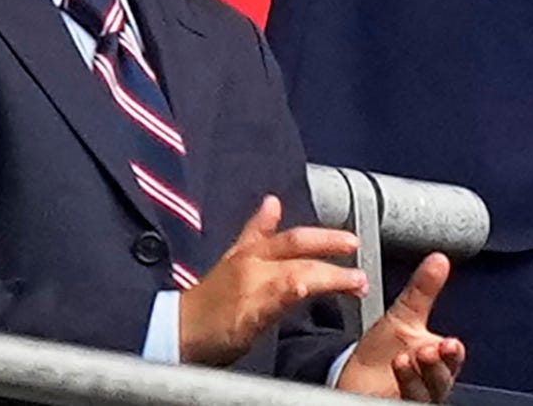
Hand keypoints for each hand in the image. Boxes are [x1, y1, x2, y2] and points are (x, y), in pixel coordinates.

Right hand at [177, 195, 365, 366]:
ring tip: (355, 281)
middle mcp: (251, 263)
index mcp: (248, 252)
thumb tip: (272, 202)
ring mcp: (250, 284)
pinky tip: (305, 290)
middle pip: (295, 244)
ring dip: (329, 275)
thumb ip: (255, 232)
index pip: (287, 235)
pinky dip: (291, 290)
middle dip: (328, 243)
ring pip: (296, 271)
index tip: (349, 239)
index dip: (321, 235)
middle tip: (355, 248)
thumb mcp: (231, 258)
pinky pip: (273, 297)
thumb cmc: (206, 302)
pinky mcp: (247, 310)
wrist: (177, 330)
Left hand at [334, 253, 463, 400]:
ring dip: (415, 378)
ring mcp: (412, 396)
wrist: (357, 377)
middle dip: (437, 367)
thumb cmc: (384, 350)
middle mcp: (429, 382)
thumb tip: (439, 259)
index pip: (451, 358)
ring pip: (422, 394)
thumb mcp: (404, 315)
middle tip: (428, 350)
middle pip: (441, 379)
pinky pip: (401, 402)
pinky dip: (399, 390)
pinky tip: (392, 377)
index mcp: (436, 358)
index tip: (450, 342)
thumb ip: (424, 289)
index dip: (452, 353)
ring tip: (403, 359)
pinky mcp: (393, 405)